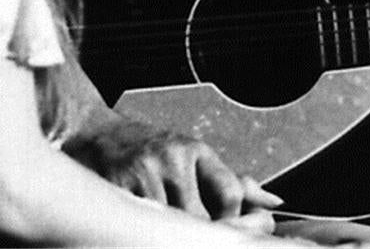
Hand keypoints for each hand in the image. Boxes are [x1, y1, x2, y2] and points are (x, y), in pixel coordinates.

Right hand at [64, 114, 281, 224]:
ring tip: (172, 230)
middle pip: (201, 215)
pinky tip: (152, 229)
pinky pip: (144, 221)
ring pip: (172, 223)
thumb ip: (231, 181)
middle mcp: (172, 158)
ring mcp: (144, 173)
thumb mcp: (192, 155)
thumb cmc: (149, 148)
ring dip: (174, 233)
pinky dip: (151, 230)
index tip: (235, 228)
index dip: (237, 219)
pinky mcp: (119, 187)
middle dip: (207, 233)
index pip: (231, 190)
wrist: (95, 133)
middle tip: (201, 236)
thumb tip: (273, 202)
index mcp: (195, 150)